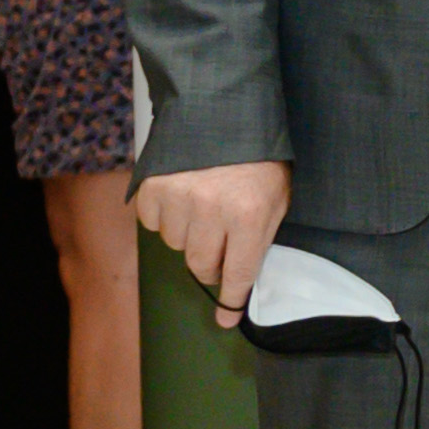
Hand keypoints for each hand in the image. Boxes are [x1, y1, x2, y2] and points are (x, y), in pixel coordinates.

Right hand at [134, 159, 295, 321]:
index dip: (232, 300)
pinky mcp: (151, 185)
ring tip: (202, 205)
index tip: (226, 319)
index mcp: (249, 213)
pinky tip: (180, 196)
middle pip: (201, 265)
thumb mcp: (277, 194)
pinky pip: (152, 222)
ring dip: (188, 234)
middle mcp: (211, 209)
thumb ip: (261, 233)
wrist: (221, 109)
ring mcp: (177, 197)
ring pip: (175, 244)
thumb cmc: (256, 156)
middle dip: (211, 264)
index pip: (239, 272)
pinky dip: (164, 215)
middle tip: (218, 247)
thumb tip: (243, 275)